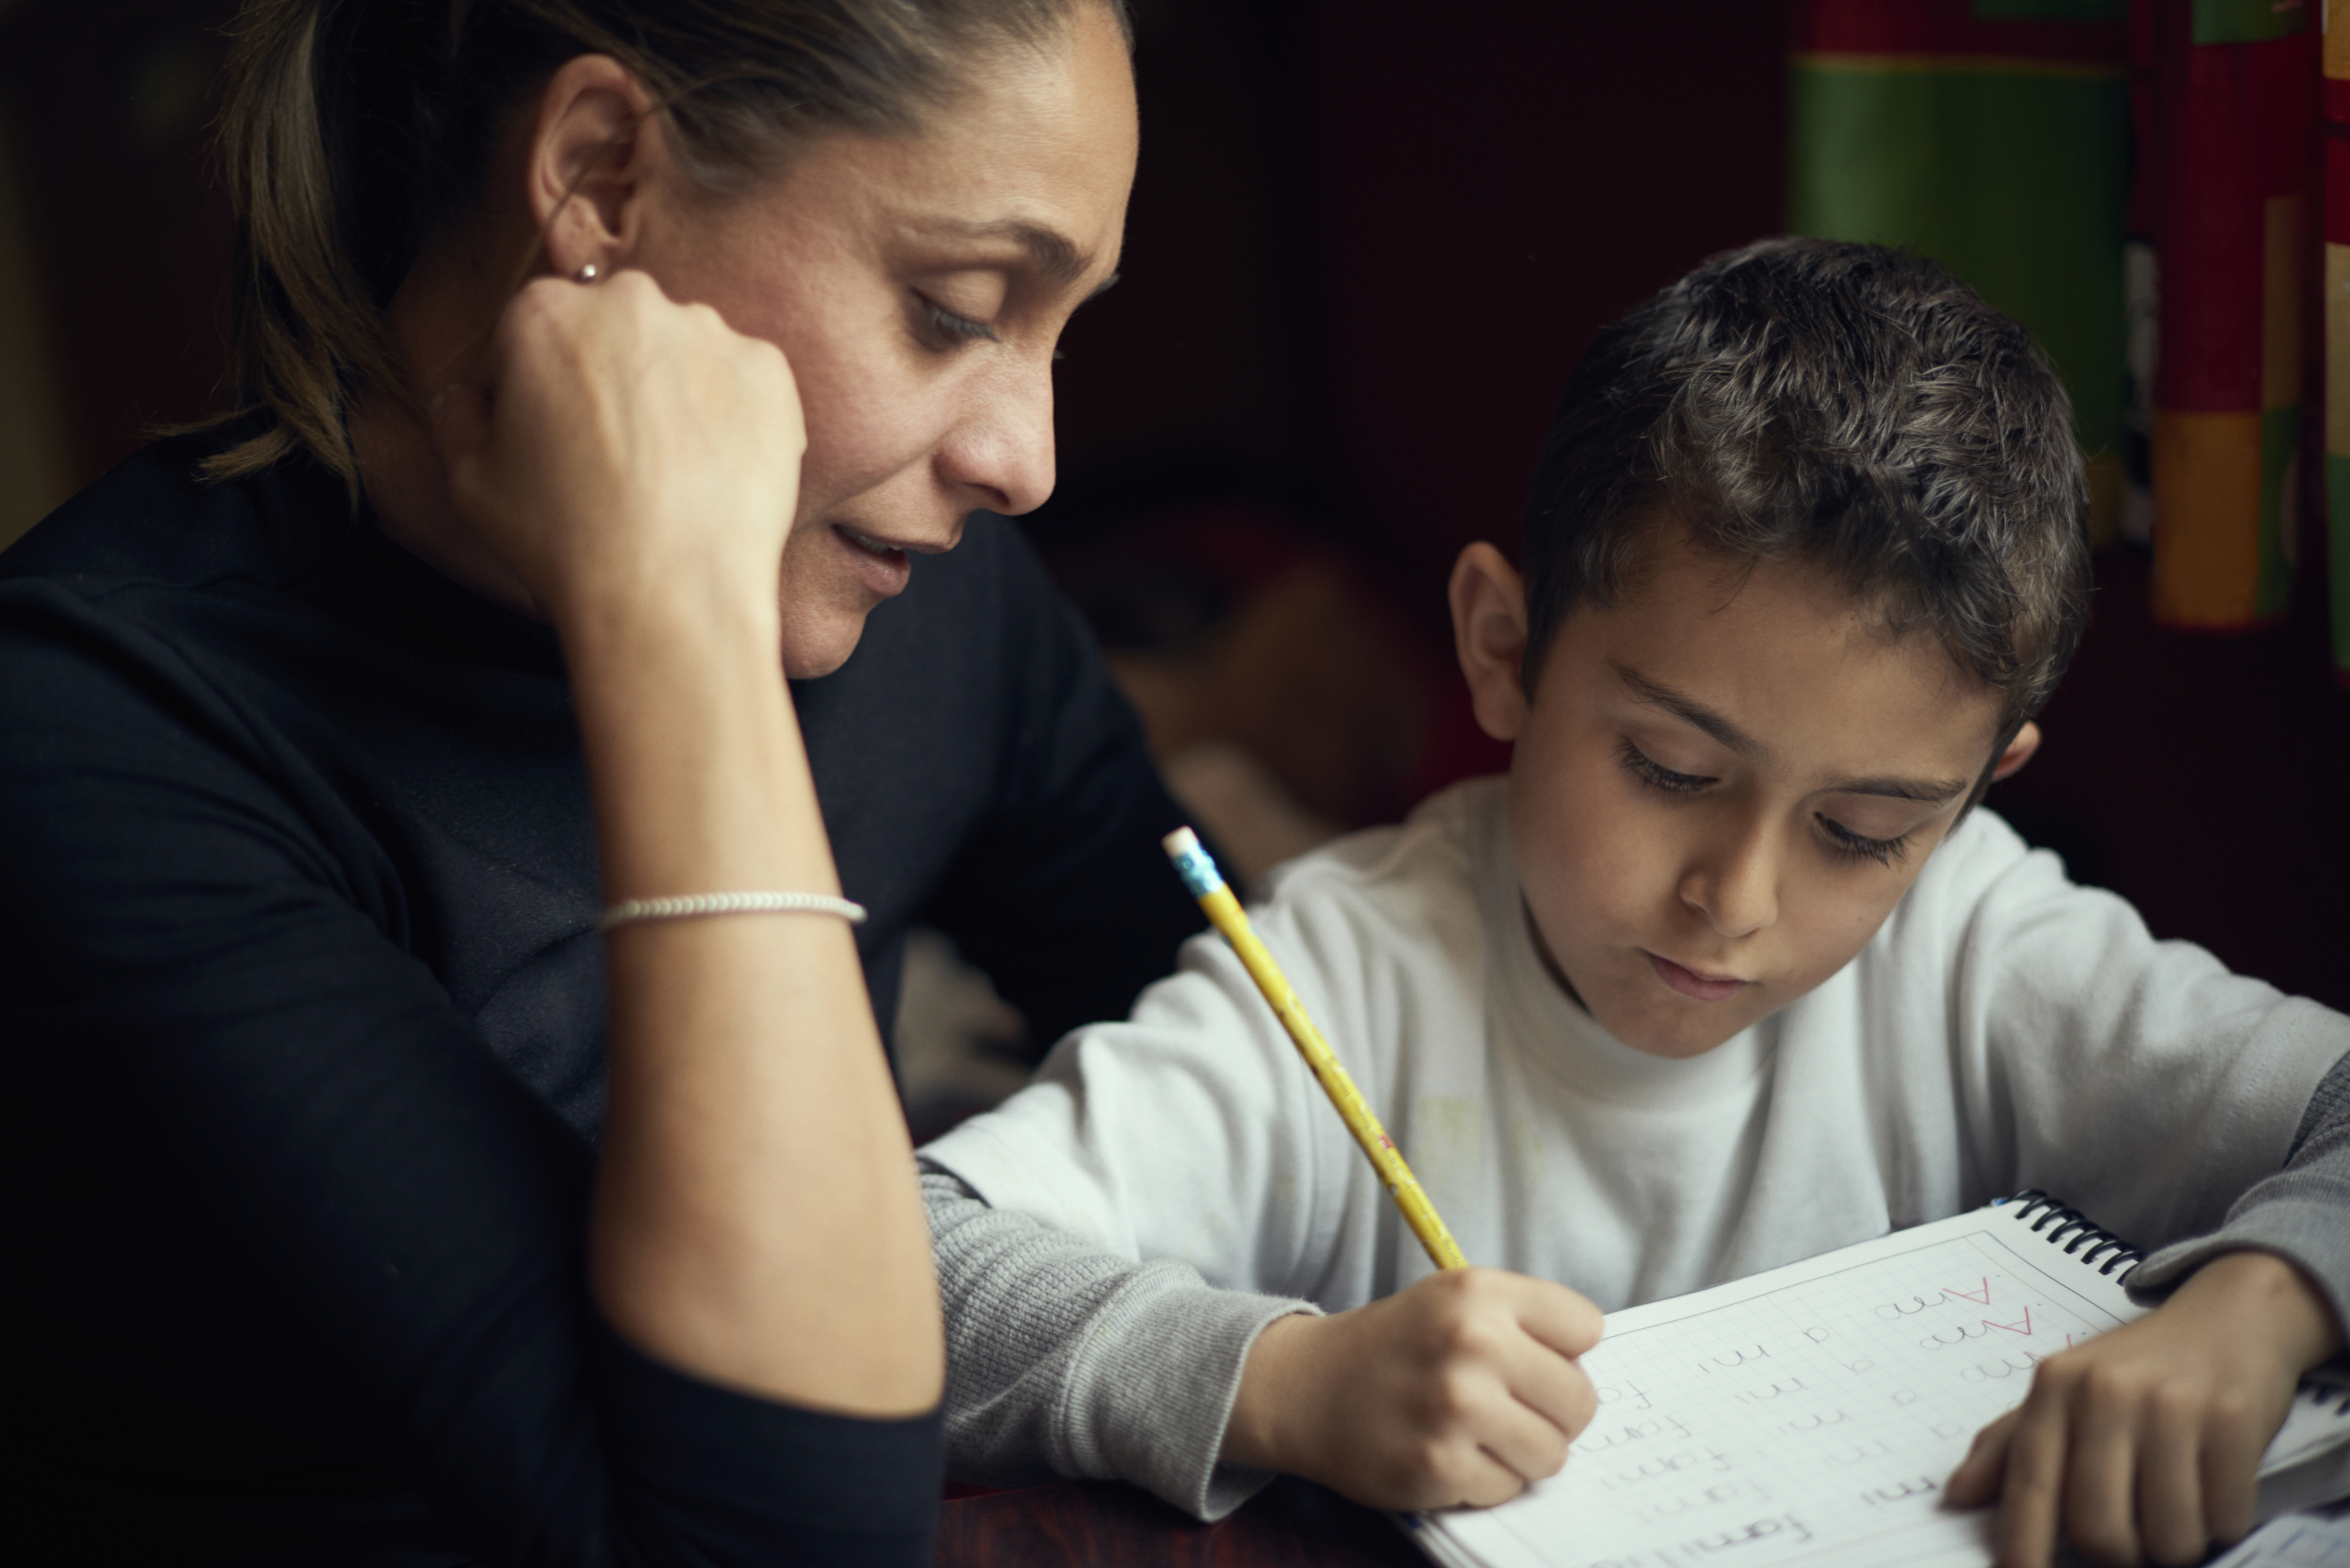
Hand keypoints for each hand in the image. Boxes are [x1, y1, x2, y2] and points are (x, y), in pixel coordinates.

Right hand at [429, 268, 804, 629]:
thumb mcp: (469, 481)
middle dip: (608, 376)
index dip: (534, 388)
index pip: (532, 332)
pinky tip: (714, 469)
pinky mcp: (768, 372)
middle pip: (612, 329)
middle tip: (612, 451)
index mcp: (544, 313)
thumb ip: (458, 418)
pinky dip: (732, 416)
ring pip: (682, 350)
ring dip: (673, 392)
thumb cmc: (565, 540)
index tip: (547, 434)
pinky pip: (743, 381)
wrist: (670, 593)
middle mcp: (630, 303)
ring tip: (668, 469)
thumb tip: (467, 397)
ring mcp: (709, 334)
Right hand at [1221, 1267, 1601, 1509]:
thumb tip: (1589, 1369)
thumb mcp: (1454, 1299)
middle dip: (1552, 1410)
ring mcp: (1455, 1408)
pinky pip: (1509, 1488)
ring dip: (1522, 1451)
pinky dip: (1486, 1480)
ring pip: (1553, 1453)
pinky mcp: (1439, 1465)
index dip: (1563, 1350)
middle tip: (1508, 1405)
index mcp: (1480, 1292)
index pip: (1587, 1328)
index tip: (1530, 1357)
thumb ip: (1524, 1321)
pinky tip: (1449, 1452)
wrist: (1305, 1387)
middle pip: (1580, 1399)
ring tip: (1480, 1432)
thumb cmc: (1395, 1345)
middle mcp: (1472, 1343)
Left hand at [1946, 1250, 2344, 1567]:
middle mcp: (2105, 1394)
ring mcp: (2171, 1407)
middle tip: (2132, 1535)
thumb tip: (1957, 1495)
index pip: (2028, 1482)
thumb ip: (2009, 1446)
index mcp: (2053, 1389)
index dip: (2021, 1542)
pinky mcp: (2232, 1422)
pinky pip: (2224, 1518)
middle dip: (2119, 1553)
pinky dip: (2222, 1519)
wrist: (2229, 1317)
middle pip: (2098, 1527)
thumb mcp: (2064, 1390)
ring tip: (2175, 1503)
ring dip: (2175, 1541)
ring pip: (2167, 1535)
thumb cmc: (2138, 1367)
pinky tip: (2213, 1481)